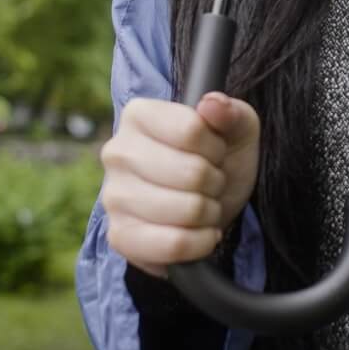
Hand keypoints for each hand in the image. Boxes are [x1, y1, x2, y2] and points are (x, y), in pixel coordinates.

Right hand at [98, 92, 261, 277]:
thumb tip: (212, 104)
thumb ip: (229, 112)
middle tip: (208, 181)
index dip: (215, 147)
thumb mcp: (235, 129)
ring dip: (209, 212)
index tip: (213, 151)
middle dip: (214, 181)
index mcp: (138, 115)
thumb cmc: (216, 159)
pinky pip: (174, 245)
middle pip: (192, 173)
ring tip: (202, 204)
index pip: (191, 130)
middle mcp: (117, 152)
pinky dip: (200, 242)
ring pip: (187, 210)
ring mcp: (114, 196)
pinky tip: (200, 232)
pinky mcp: (120, 236)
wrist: (205, 204)